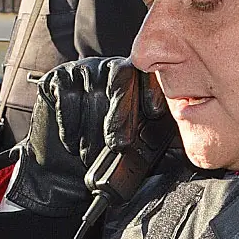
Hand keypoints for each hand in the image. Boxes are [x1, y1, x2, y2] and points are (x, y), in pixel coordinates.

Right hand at [7, 58, 168, 216]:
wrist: (61, 169)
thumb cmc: (105, 155)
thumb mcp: (139, 151)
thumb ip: (157, 142)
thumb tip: (180, 145)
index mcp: (138, 80)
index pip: (149, 74)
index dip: (151, 90)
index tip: (154, 112)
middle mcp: (112, 68)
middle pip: (121, 78)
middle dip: (121, 114)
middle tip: (119, 146)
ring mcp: (84, 69)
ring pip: (92, 91)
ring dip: (92, 129)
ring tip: (91, 155)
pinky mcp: (58, 78)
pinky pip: (66, 96)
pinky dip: (70, 124)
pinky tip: (73, 144)